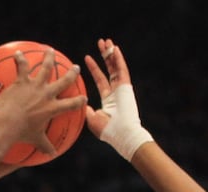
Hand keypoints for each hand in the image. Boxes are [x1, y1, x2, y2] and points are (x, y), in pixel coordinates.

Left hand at [0, 49, 85, 157]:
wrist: (8, 124)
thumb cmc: (22, 134)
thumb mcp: (36, 140)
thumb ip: (45, 146)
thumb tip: (52, 154)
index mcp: (53, 108)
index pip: (71, 104)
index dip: (79, 101)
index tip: (84, 98)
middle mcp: (47, 94)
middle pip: (64, 81)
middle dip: (72, 74)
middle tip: (76, 68)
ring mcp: (35, 86)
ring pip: (46, 68)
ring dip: (49, 58)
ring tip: (50, 51)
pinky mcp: (22, 81)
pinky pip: (22, 66)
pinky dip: (20, 59)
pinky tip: (17, 52)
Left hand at [83, 38, 150, 158]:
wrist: (121, 134)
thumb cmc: (108, 131)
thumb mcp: (93, 120)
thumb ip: (87, 110)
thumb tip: (82, 104)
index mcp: (108, 99)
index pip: (100, 79)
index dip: (94, 68)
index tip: (86, 57)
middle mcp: (116, 91)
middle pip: (109, 69)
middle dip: (105, 56)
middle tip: (100, 42)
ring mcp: (122, 88)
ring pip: (116, 67)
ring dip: (111, 53)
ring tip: (106, 41)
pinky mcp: (126, 87)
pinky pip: (122, 70)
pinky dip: (119, 59)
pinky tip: (115, 49)